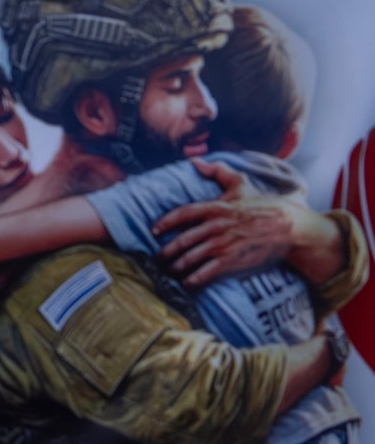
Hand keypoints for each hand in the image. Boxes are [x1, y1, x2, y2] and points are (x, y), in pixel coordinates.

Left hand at [154, 159, 293, 286]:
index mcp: (214, 208)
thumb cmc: (262, 205)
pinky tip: (187, 283)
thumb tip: (195, 160)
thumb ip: (217, 171)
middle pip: (182, 240)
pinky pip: (208, 272)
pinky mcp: (233, 261)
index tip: (154, 230)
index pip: (182, 213)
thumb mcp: (240, 184)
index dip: (165, 222)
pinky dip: (194, 279)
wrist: (289, 227)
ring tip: (170, 271)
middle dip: (167, 251)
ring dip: (177, 266)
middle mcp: (215, 226)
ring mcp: (223, 244)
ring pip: (192, 257)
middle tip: (158, 258)